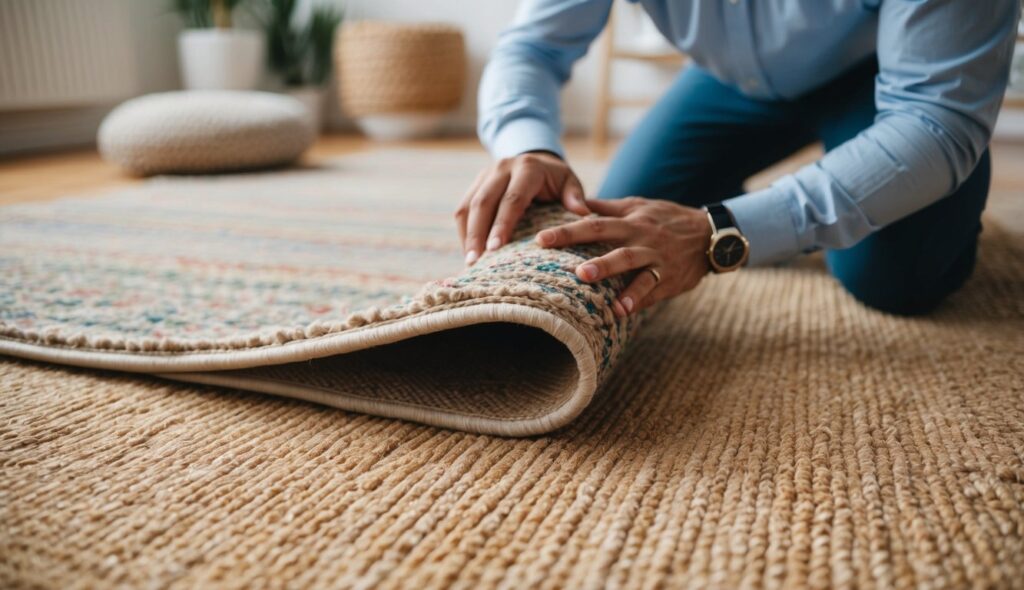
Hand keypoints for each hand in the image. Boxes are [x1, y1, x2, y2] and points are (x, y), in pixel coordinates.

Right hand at [456, 151, 588, 264]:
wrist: (536, 159)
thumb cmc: (555, 178)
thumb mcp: (569, 182)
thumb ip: (575, 197)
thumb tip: (582, 215)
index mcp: (527, 168)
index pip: (511, 199)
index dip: (502, 224)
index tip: (495, 249)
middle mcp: (501, 168)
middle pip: (483, 203)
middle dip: (477, 233)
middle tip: (476, 262)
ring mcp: (484, 175)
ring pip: (467, 206)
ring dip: (467, 235)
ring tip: (470, 263)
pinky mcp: (474, 184)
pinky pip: (462, 209)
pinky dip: (464, 232)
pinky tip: (469, 252)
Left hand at [535, 197, 712, 316]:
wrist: (711, 234)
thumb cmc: (666, 219)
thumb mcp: (638, 206)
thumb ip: (607, 208)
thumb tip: (574, 203)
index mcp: (630, 220)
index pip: (594, 223)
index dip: (567, 230)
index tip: (540, 238)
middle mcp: (642, 237)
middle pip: (610, 242)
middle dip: (584, 250)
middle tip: (561, 261)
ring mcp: (657, 258)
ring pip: (632, 264)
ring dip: (609, 272)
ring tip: (586, 280)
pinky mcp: (669, 278)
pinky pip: (652, 289)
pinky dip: (637, 299)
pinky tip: (621, 311)